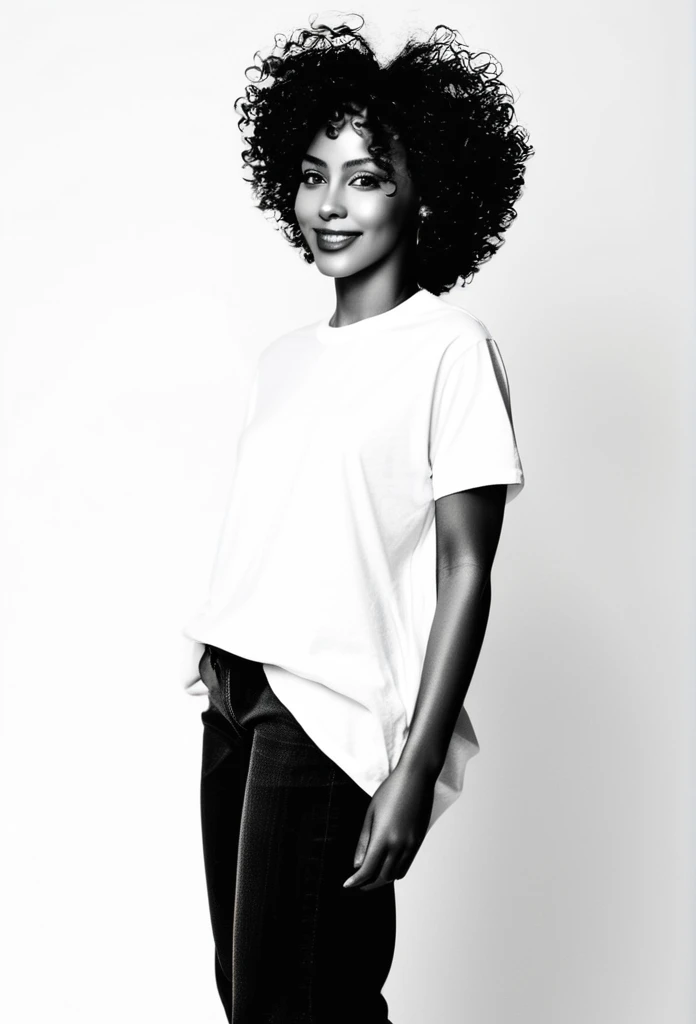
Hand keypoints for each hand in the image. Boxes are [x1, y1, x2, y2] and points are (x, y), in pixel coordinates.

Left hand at [343, 763, 434, 890]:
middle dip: (368, 884)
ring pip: (395, 875)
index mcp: (383, 838)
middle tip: (357, 885)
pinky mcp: (418, 842)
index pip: (367, 870)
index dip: (356, 881)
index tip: (347, 885)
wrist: (416, 778)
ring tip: (370, 878)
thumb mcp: (371, 813)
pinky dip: (394, 872)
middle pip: (382, 877)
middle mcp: (398, 845)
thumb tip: (357, 864)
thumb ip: (364, 841)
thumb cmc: (390, 791)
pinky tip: (386, 867)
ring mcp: (411, 845)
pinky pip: (406, 866)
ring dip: (382, 880)